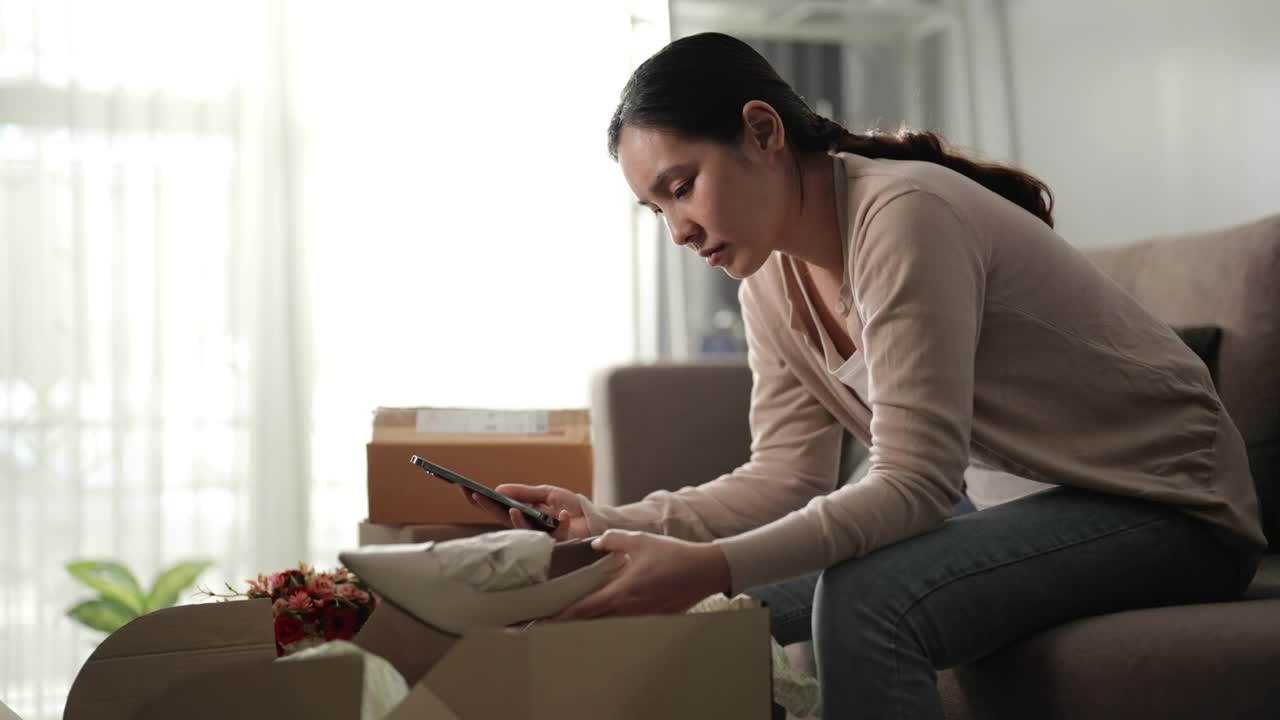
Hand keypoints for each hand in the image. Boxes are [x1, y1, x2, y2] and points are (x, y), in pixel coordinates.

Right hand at [459, 483, 591, 540]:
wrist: (594, 519)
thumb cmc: (570, 505)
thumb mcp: (546, 493)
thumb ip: (524, 492)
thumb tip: (499, 488)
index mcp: (522, 512)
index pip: (496, 506)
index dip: (480, 499)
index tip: (464, 487)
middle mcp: (527, 526)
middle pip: (501, 517)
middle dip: (487, 506)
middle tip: (475, 494)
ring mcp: (540, 536)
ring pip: (523, 531)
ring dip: (518, 520)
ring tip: (512, 508)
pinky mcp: (559, 542)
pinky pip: (557, 533)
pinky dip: (562, 522)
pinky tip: (564, 514)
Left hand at [548, 530, 730, 621]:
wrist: (705, 570)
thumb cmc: (674, 555)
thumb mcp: (640, 541)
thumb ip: (614, 540)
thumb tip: (596, 543)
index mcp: (622, 592)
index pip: (585, 609)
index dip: (564, 615)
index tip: (547, 619)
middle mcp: (630, 608)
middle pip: (594, 619)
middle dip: (573, 619)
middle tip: (554, 618)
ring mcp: (642, 615)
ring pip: (610, 620)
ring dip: (593, 618)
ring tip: (577, 613)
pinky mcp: (654, 615)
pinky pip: (627, 618)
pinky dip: (614, 615)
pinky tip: (612, 605)